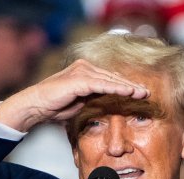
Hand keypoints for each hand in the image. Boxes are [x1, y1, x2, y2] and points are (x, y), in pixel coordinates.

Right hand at [0, 59, 149, 131]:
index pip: (110, 78)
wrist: (36, 106)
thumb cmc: (55, 106)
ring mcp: (81, 72)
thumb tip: (108, 103)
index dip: (125, 86)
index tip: (140, 93)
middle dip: (131, 85)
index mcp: (85, 72)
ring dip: (127, 87)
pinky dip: (116, 88)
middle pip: (112, 77)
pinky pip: (102, 84)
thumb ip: (94, 99)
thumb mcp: (80, 102)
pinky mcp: (79, 79)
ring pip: (110, 79)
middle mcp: (84, 68)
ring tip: (142, 93)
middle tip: (147, 92)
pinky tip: (128, 92)